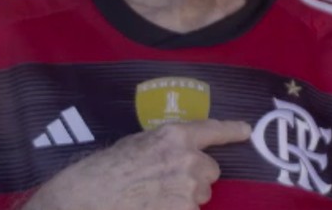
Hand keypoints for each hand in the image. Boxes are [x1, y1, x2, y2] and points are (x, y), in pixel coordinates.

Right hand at [23, 119, 250, 209]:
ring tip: (154, 199)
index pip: (212, 130)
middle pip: (210, 171)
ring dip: (185, 199)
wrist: (85, 200)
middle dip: (195, 177)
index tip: (246, 131)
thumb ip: (164, 145)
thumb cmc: (102, 171)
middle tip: (165, 183)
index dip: (231, 130)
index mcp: (174, 136)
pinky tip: (154, 208)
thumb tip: (178, 153)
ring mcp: (188, 190)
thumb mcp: (135, 145)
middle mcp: (188, 160)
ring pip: (200, 196)